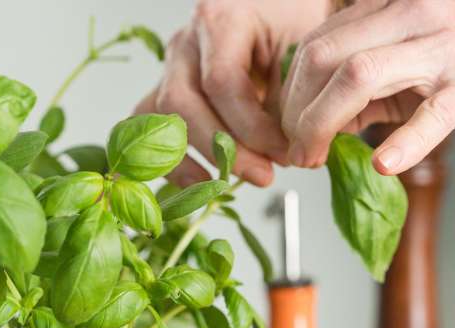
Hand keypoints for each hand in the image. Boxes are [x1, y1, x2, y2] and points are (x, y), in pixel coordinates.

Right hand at [136, 0, 330, 186]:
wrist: (280, 13)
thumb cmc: (292, 25)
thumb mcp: (302, 52)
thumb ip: (292, 99)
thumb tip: (288, 153)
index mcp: (221, 21)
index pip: (222, 83)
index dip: (252, 128)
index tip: (283, 152)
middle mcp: (187, 43)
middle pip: (183, 102)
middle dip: (224, 148)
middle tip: (262, 174)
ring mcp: (172, 67)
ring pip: (161, 117)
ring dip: (193, 157)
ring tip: (225, 184)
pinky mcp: (168, 90)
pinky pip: (152, 127)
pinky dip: (171, 159)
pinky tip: (197, 181)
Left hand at [280, 0, 454, 174]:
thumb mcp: (412, 65)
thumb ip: (365, 88)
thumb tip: (319, 121)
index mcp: (392, 8)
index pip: (316, 44)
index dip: (290, 92)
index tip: (288, 129)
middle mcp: (413, 15)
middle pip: (324, 56)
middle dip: (296, 110)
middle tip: (297, 150)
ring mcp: (445, 48)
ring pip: (360, 75)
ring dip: (323, 124)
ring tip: (317, 159)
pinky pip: (431, 113)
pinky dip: (402, 143)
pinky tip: (383, 165)